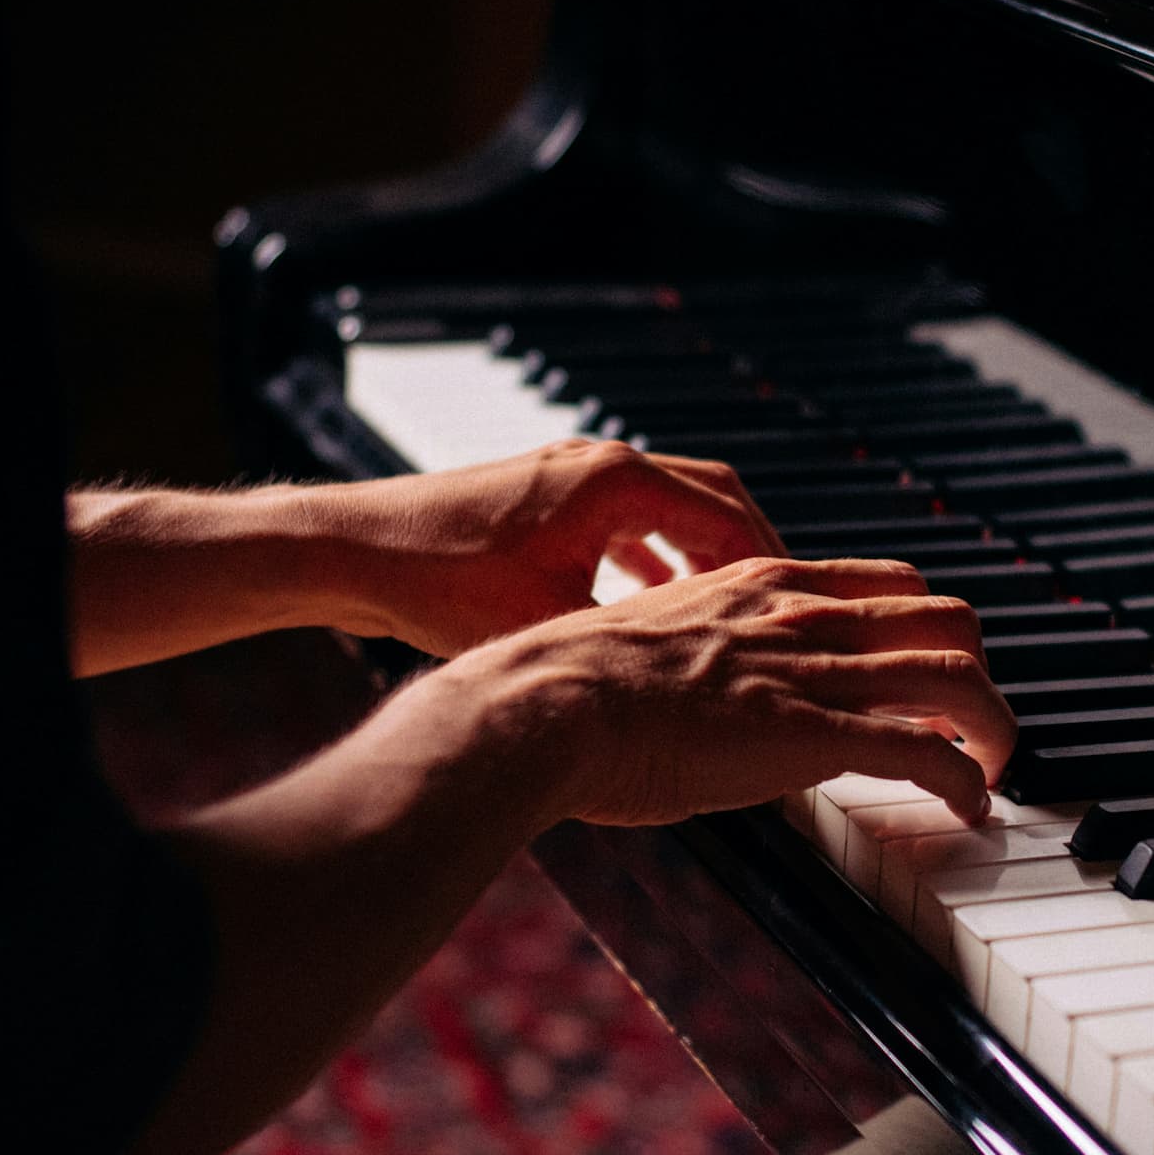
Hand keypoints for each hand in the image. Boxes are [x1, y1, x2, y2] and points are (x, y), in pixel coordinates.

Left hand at [318, 439, 787, 655]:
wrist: (351, 551)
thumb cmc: (438, 582)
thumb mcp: (552, 626)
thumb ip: (631, 645)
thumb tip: (695, 690)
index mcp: (614, 482)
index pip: (727, 512)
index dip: (772, 562)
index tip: (802, 606)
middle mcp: (597, 465)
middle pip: (709, 495)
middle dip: (749, 550)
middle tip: (783, 603)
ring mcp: (567, 475)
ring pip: (665, 505)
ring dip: (700, 550)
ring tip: (732, 607)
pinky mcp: (540, 496)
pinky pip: (622, 517)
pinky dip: (650, 553)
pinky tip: (652, 602)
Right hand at [447, 556, 1016, 825]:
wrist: (548, 703)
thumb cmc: (575, 685)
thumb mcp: (652, 640)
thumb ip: (701, 655)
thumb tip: (701, 691)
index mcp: (764, 584)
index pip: (888, 585)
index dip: (928, 629)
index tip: (931, 670)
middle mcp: (803, 616)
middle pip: (946, 619)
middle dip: (979, 670)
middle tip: (975, 721)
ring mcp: (812, 673)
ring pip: (957, 678)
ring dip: (994, 728)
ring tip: (995, 768)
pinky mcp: (812, 735)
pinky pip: (923, 751)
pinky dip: (964, 781)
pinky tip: (968, 807)